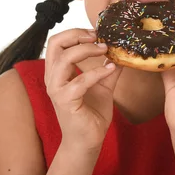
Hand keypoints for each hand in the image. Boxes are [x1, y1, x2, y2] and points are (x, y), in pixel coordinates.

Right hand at [44, 28, 122, 152]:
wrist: (88, 141)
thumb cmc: (92, 113)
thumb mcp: (103, 85)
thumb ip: (108, 68)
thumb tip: (122, 52)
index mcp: (58, 71)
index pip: (57, 42)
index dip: (76, 33)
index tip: (97, 33)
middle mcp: (53, 77)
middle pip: (55, 43)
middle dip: (77, 35)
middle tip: (98, 37)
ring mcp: (57, 89)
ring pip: (65, 59)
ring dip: (87, 51)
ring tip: (106, 50)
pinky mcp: (65, 101)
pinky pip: (80, 81)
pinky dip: (97, 72)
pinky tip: (111, 70)